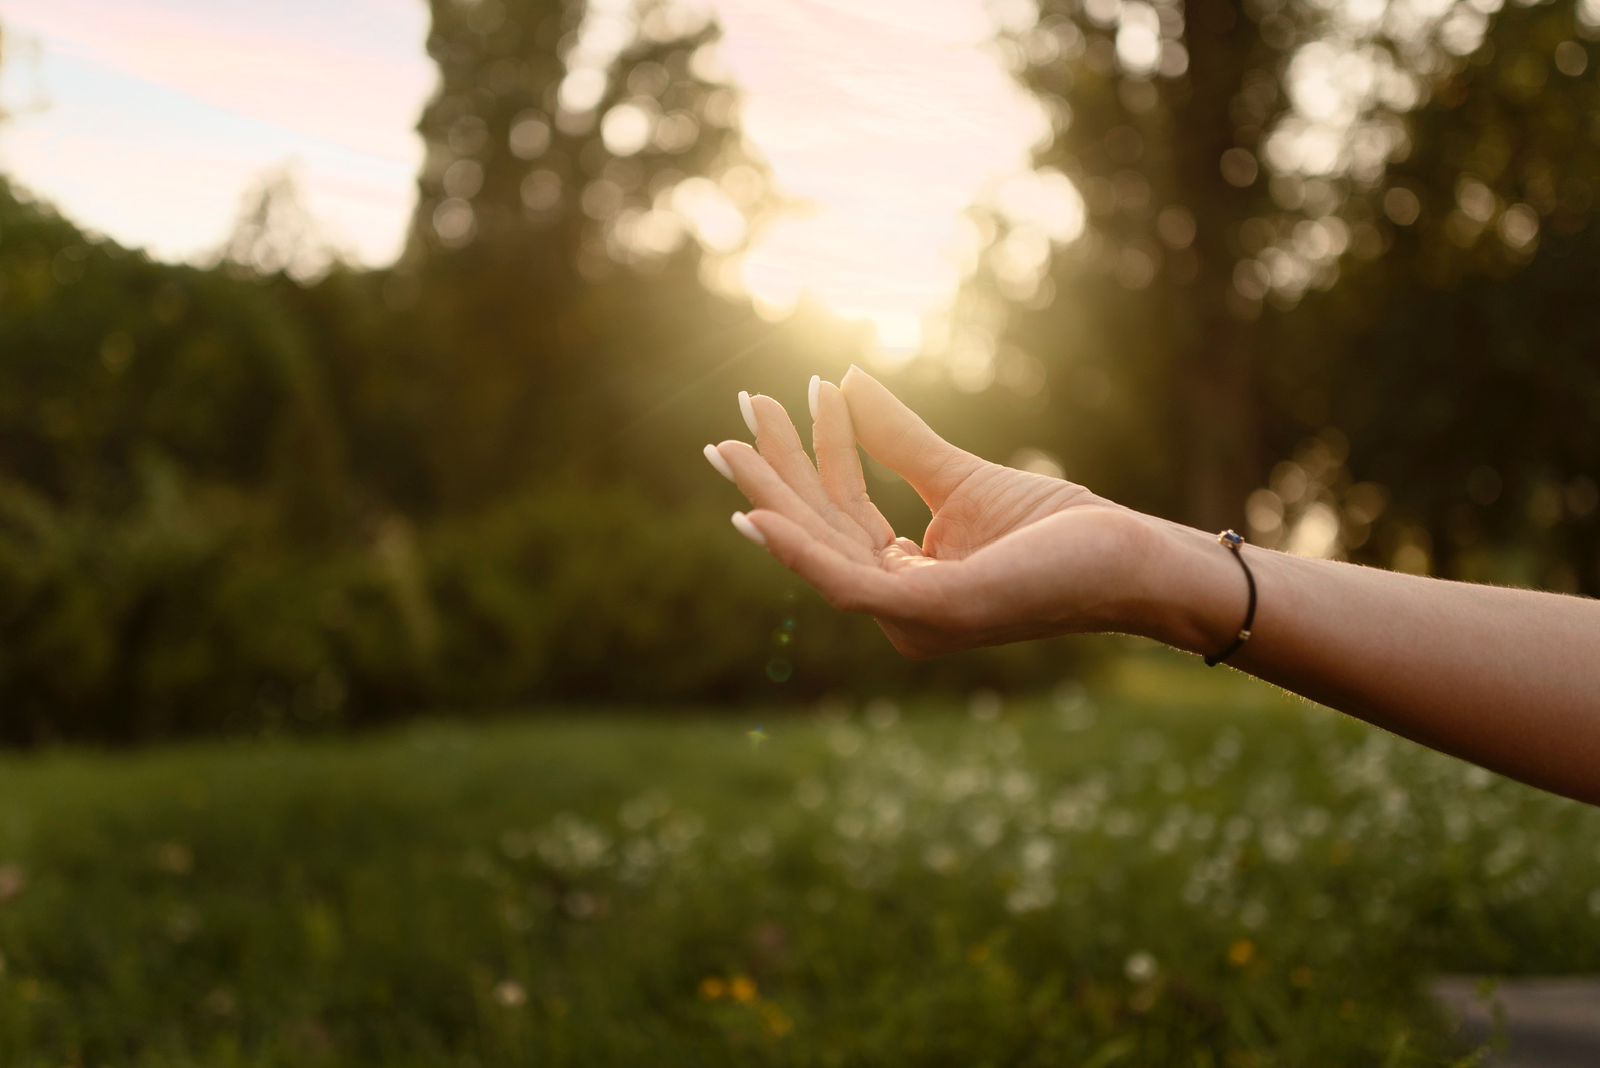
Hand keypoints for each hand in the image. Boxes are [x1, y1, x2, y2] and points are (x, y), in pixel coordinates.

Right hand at [705, 367, 1155, 657]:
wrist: (1129, 559)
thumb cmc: (1059, 530)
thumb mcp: (961, 476)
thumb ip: (898, 439)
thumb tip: (844, 379)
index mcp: (907, 583)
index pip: (844, 511)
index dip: (815, 451)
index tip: (800, 389)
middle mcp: (899, 611)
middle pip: (821, 529)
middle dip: (773, 472)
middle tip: (735, 414)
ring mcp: (911, 620)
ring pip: (822, 549)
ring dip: (773, 494)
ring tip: (732, 443)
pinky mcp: (930, 614)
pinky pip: (846, 582)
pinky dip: (797, 550)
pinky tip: (757, 514)